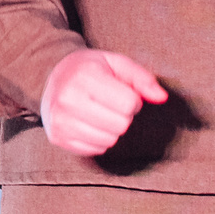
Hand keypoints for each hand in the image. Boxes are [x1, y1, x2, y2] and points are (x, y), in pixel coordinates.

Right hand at [39, 48, 166, 155]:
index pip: (129, 103)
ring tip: (100, 113)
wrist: (52, 77)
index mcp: (84, 75)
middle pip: (121, 125)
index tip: (121, 92)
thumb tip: (161, 97)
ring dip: (112, 129)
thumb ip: (142, 78)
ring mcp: (60, 120)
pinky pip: (96, 150)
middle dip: (123, 116)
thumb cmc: (91, 70)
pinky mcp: (58, 137)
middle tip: (110, 104)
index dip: (133, 100)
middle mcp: (68, 98)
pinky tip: (90, 123)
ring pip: (109, 140)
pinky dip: (99, 140)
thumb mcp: (116, 63)